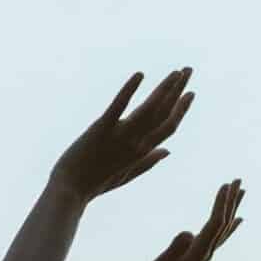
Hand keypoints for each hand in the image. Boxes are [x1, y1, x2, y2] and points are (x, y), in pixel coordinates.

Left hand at [48, 68, 194, 201]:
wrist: (70, 191)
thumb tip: (168, 151)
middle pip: (164, 113)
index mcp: (142, 152)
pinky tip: (139, 74)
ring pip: (149, 108)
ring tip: (175, 71)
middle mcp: (136, 143)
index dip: (182, 109)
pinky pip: (118, 106)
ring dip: (164, 87)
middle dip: (178, 91)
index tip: (190, 93)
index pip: (169, 127)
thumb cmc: (96, 183)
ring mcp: (119, 135)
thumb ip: (149, 162)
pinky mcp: (101, 128)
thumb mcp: (127, 175)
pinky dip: (129, 89)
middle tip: (188, 70)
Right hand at [141, 180, 243, 260]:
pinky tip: (238, 220)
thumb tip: (188, 233)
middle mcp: (207, 252)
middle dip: (231, 200)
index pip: (215, 223)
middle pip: (225, 222)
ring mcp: (206, 254)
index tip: (226, 185)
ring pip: (226, 227)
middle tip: (239, 180)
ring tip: (241, 191)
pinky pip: (221, 236)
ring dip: (233, 208)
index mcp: (198, 251)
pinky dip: (231, 224)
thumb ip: (174, 249)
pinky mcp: (202, 255)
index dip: (221, 204)